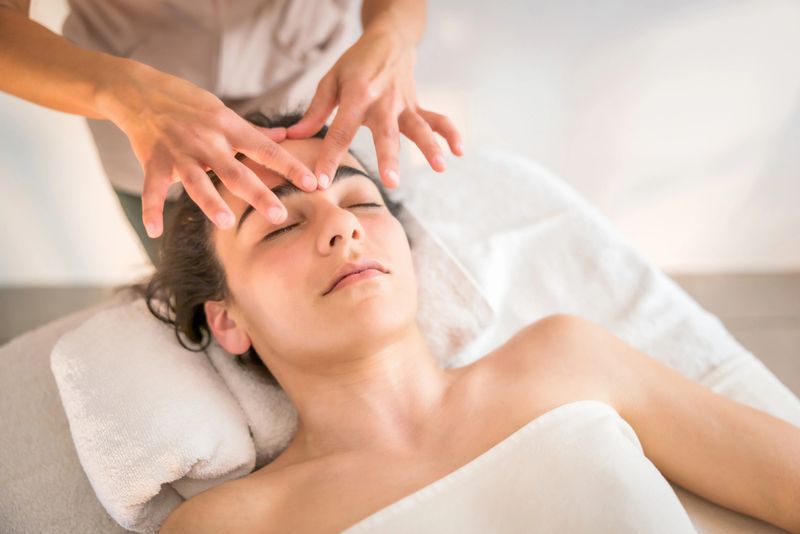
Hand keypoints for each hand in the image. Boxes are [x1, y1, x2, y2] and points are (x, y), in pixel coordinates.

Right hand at [99, 62, 317, 237]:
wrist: (139, 91)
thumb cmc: (187, 102)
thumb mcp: (222, 110)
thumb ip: (252, 130)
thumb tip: (284, 135)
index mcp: (229, 128)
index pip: (266, 150)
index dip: (290, 167)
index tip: (312, 183)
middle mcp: (207, 141)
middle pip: (236, 171)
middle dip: (258, 194)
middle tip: (279, 215)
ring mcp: (179, 152)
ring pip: (197, 181)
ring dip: (210, 202)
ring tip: (226, 223)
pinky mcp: (153, 162)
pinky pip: (152, 189)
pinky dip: (150, 209)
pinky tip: (153, 230)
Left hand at [285, 26, 462, 189]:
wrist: (388, 39)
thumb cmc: (355, 64)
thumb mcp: (330, 81)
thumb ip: (314, 112)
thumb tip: (292, 138)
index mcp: (356, 95)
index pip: (340, 132)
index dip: (329, 158)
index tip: (321, 183)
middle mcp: (383, 101)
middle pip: (385, 134)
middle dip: (388, 158)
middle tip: (391, 182)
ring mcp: (404, 104)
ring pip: (418, 128)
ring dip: (430, 147)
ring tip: (440, 167)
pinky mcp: (417, 106)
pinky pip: (437, 119)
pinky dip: (450, 133)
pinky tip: (459, 151)